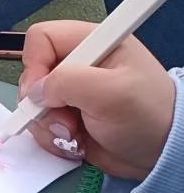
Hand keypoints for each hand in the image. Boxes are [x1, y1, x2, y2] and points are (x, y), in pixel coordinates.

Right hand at [19, 20, 175, 179]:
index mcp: (93, 44)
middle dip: (42, 103)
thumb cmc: (146, 116)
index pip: (42, 38)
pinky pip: (40, 125)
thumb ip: (67, 82)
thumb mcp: (111, 93)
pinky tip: (75, 141)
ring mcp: (71, 93)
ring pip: (32, 104)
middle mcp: (78, 65)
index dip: (35, 63)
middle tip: (66, 118)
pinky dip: (52, 137)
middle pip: (32, 75)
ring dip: (48, 124)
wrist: (160, 154)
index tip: (45, 91)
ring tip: (75, 134)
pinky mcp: (67, 117)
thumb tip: (35, 92)